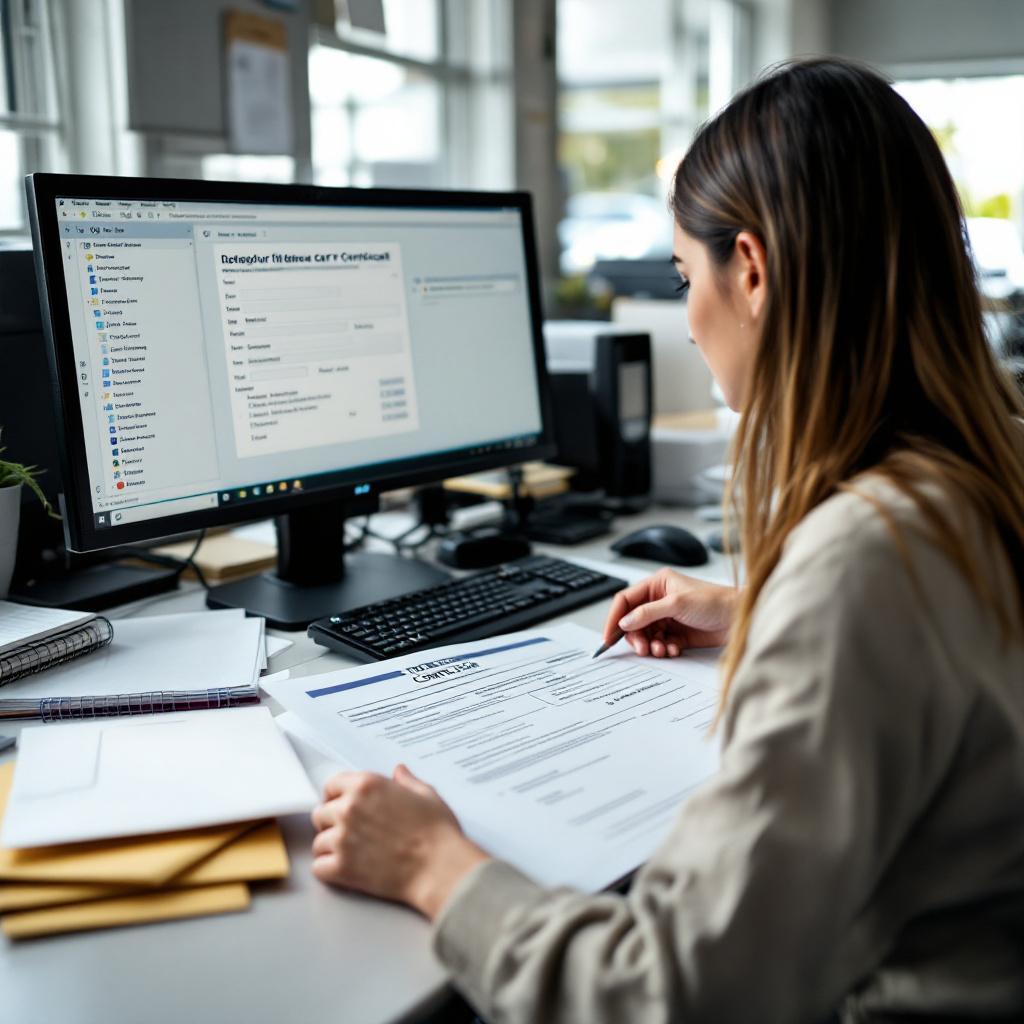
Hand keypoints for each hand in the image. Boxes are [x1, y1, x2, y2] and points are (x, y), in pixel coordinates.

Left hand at [310, 764, 489, 919]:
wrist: (440, 867)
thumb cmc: (437, 832)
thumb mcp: (426, 795)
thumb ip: (407, 781)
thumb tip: (399, 771)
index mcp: (367, 785)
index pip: (332, 785)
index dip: (337, 796)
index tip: (343, 805)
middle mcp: (349, 808)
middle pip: (320, 813)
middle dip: (332, 823)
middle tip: (350, 833)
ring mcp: (342, 838)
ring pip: (318, 842)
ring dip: (331, 848)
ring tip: (352, 854)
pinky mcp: (341, 867)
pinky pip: (318, 867)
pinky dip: (329, 870)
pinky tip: (346, 870)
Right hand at [603, 568, 737, 656]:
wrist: (739, 618)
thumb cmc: (714, 602)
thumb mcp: (676, 604)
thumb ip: (647, 613)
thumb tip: (624, 622)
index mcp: (657, 584)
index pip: (626, 600)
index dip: (615, 617)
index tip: (609, 636)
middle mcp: (659, 600)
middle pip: (633, 621)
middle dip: (635, 636)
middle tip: (642, 648)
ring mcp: (668, 617)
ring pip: (646, 634)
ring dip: (650, 644)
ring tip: (660, 649)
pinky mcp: (677, 633)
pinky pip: (659, 643)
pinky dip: (662, 649)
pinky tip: (672, 649)